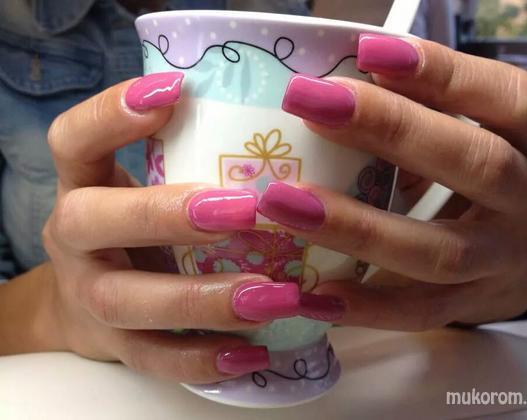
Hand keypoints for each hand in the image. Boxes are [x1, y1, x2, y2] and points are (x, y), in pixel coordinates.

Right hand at [39, 72, 309, 382]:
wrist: (87, 303)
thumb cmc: (134, 229)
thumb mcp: (144, 184)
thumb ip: (187, 156)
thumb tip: (280, 120)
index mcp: (83, 184)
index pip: (74, 139)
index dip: (111, 113)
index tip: (174, 91)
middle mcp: (75, 238)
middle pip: (94, 220)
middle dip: (167, 214)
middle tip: (243, 210)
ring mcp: (90, 296)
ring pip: (128, 300)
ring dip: (202, 298)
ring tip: (272, 296)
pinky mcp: (115, 345)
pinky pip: (153, 358)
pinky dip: (203, 358)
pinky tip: (254, 352)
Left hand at [259, 35, 526, 329]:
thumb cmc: (485, 184)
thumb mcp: (472, 138)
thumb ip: (423, 116)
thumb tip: (338, 92)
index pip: (504, 98)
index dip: (441, 73)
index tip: (369, 51)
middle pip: (473, 162)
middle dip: (389, 129)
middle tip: (310, 105)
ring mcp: (505, 261)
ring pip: (438, 250)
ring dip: (357, 226)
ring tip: (283, 203)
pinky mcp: (474, 305)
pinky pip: (418, 311)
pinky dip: (363, 304)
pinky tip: (309, 293)